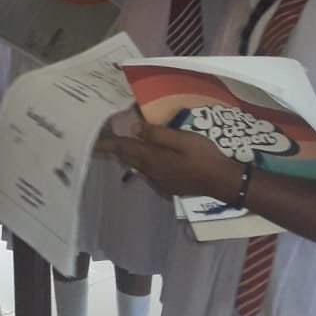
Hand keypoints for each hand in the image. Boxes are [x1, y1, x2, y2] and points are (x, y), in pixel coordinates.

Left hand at [98, 124, 240, 198]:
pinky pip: (148, 173)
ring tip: (125, 143)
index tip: (93, 138)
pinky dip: (142, 163)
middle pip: (127, 158)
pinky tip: (149, 157)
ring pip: (137, 166)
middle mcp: (150, 172)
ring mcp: (159, 182)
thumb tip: (134, 128)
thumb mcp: (181, 139)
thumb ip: (157, 134)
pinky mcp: (167, 187)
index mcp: (152, 159)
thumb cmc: (203, 156)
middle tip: (107, 136)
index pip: (123, 148)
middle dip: (116, 148)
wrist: (221, 181)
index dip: (108, 143)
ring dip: (129, 155)